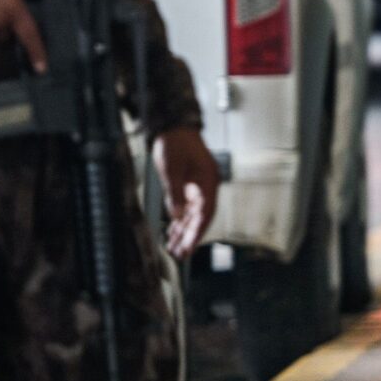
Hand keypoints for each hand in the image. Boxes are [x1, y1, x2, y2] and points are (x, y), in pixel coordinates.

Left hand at [155, 126, 220, 259]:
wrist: (174, 125)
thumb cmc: (176, 142)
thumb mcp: (172, 169)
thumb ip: (176, 193)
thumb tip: (177, 215)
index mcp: (208, 182)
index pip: (205, 214)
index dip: (197, 233)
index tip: (190, 248)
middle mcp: (206, 186)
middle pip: (200, 218)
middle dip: (190, 237)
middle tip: (180, 254)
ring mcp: (199, 186)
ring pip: (193, 214)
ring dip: (184, 230)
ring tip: (175, 247)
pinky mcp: (190, 184)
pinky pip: (187, 207)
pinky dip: (180, 219)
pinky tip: (173, 230)